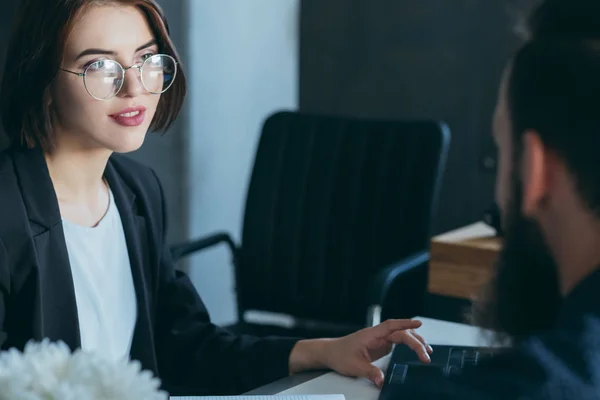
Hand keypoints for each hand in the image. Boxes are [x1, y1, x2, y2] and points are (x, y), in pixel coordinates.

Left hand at [289, 319, 432, 387]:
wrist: (330, 353)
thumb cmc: (340, 355)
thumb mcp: (354, 366)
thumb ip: (370, 373)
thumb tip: (382, 381)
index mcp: (371, 335)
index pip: (392, 326)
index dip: (406, 324)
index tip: (419, 324)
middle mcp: (377, 335)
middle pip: (400, 333)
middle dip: (415, 341)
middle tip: (426, 354)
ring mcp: (379, 339)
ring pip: (401, 336)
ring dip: (414, 341)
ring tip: (427, 351)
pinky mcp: (380, 345)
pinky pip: (397, 342)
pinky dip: (408, 345)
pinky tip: (416, 350)